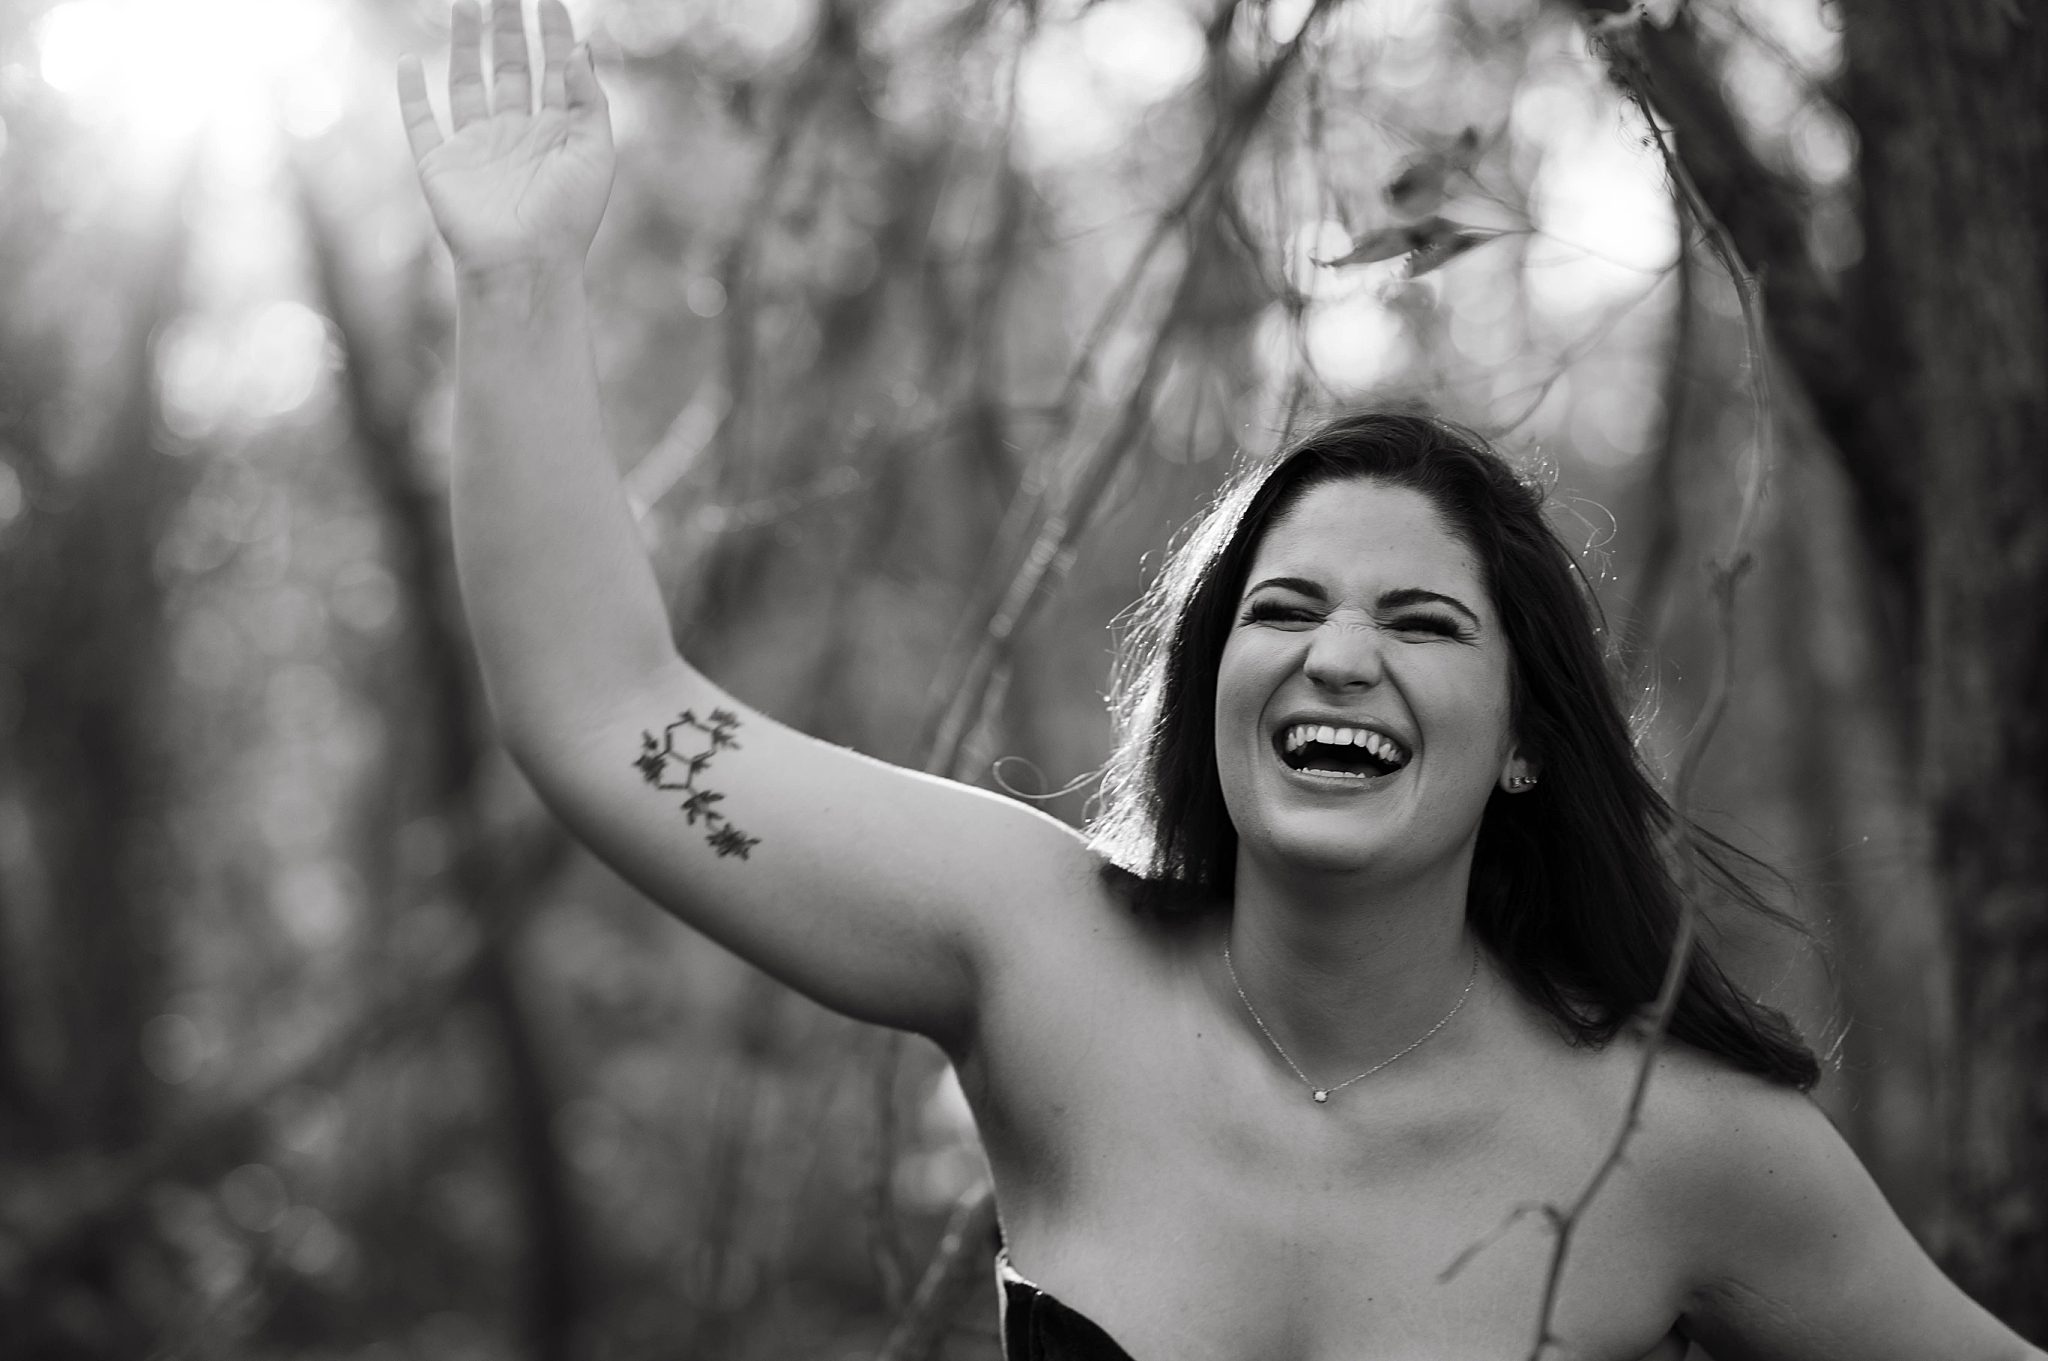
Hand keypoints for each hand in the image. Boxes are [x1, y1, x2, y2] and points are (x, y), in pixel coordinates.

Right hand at [397, 0, 614, 277]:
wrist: (525, 264)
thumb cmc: (568, 216)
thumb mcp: (595, 153)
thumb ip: (588, 99)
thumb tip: (578, 47)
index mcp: (556, 134)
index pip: (553, 71)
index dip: (553, 34)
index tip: (549, 1)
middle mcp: (516, 135)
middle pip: (511, 68)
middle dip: (509, 28)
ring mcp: (477, 148)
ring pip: (468, 83)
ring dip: (465, 45)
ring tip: (465, 6)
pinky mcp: (441, 164)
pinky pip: (421, 122)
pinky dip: (411, 93)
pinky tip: (409, 62)